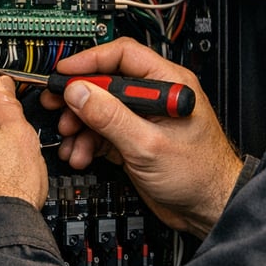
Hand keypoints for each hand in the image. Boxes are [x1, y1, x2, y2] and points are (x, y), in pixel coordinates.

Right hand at [41, 37, 242, 238]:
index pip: (123, 56)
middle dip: (79, 98)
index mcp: (168, 83)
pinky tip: (80, 154)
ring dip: (81, 125)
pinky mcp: (135, 140)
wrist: (209, 209)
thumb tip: (80, 92)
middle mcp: (154, 97)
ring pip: (101, 110)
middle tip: (56, 106)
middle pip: (106, 83)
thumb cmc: (200, 175)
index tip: (65, 73)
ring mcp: (143, 119)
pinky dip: (88, 142)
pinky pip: (103, 133)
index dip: (90, 61)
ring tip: (71, 139)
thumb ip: (111, 117)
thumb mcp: (148, 145)